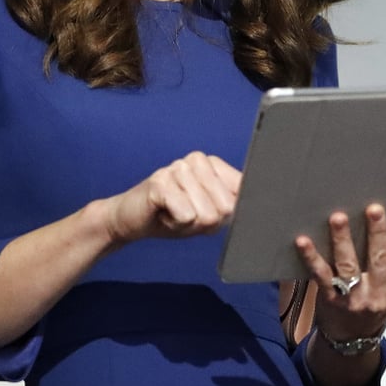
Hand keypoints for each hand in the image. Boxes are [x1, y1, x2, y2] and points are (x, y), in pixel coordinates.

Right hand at [104, 151, 240, 244]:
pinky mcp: (160, 182)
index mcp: (213, 164)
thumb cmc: (172, 216)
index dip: (226, 214)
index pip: (242, 193)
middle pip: (225, 208)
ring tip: (172, 213)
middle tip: (185, 214)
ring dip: (187, 224)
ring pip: (205, 214)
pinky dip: (175, 224)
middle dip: (206, 221)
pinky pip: (185, 215)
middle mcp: (197, 160)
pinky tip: (163, 214)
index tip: (206, 212)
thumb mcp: (208, 213)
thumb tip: (255, 203)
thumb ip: (231, 206)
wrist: (129, 219)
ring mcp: (178, 168)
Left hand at [295, 202, 385, 341]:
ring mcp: (355, 299)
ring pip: (350, 266)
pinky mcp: (331, 300)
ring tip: (339, 218)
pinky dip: (312, 257)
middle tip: (375, 208)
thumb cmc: (373, 302)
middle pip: (380, 259)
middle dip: (378, 232)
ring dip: (343, 240)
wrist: (351, 339)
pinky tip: (304, 241)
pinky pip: (321, 276)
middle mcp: (380, 294)